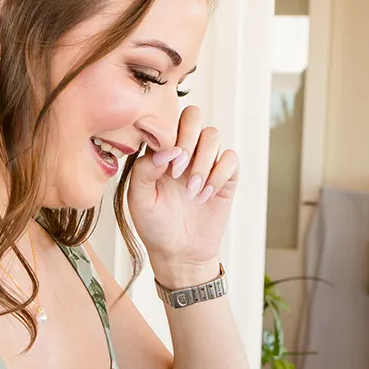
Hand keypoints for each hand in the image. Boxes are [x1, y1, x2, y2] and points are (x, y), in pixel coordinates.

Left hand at [129, 105, 237, 285]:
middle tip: (178, 171)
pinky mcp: (226, 177)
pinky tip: (205, 196)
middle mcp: (184, 150)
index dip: (168, 135)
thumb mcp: (138, 199)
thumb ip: (143, 170)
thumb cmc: (155, 225)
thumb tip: (165, 151)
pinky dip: (219, 175)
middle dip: (188, 140)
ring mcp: (206, 162)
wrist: (179, 253)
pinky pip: (230, 159)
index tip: (165, 166)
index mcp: (161, 150)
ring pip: (213, 135)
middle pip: (193, 115)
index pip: (167, 119)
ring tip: (192, 191)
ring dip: (203, 162)